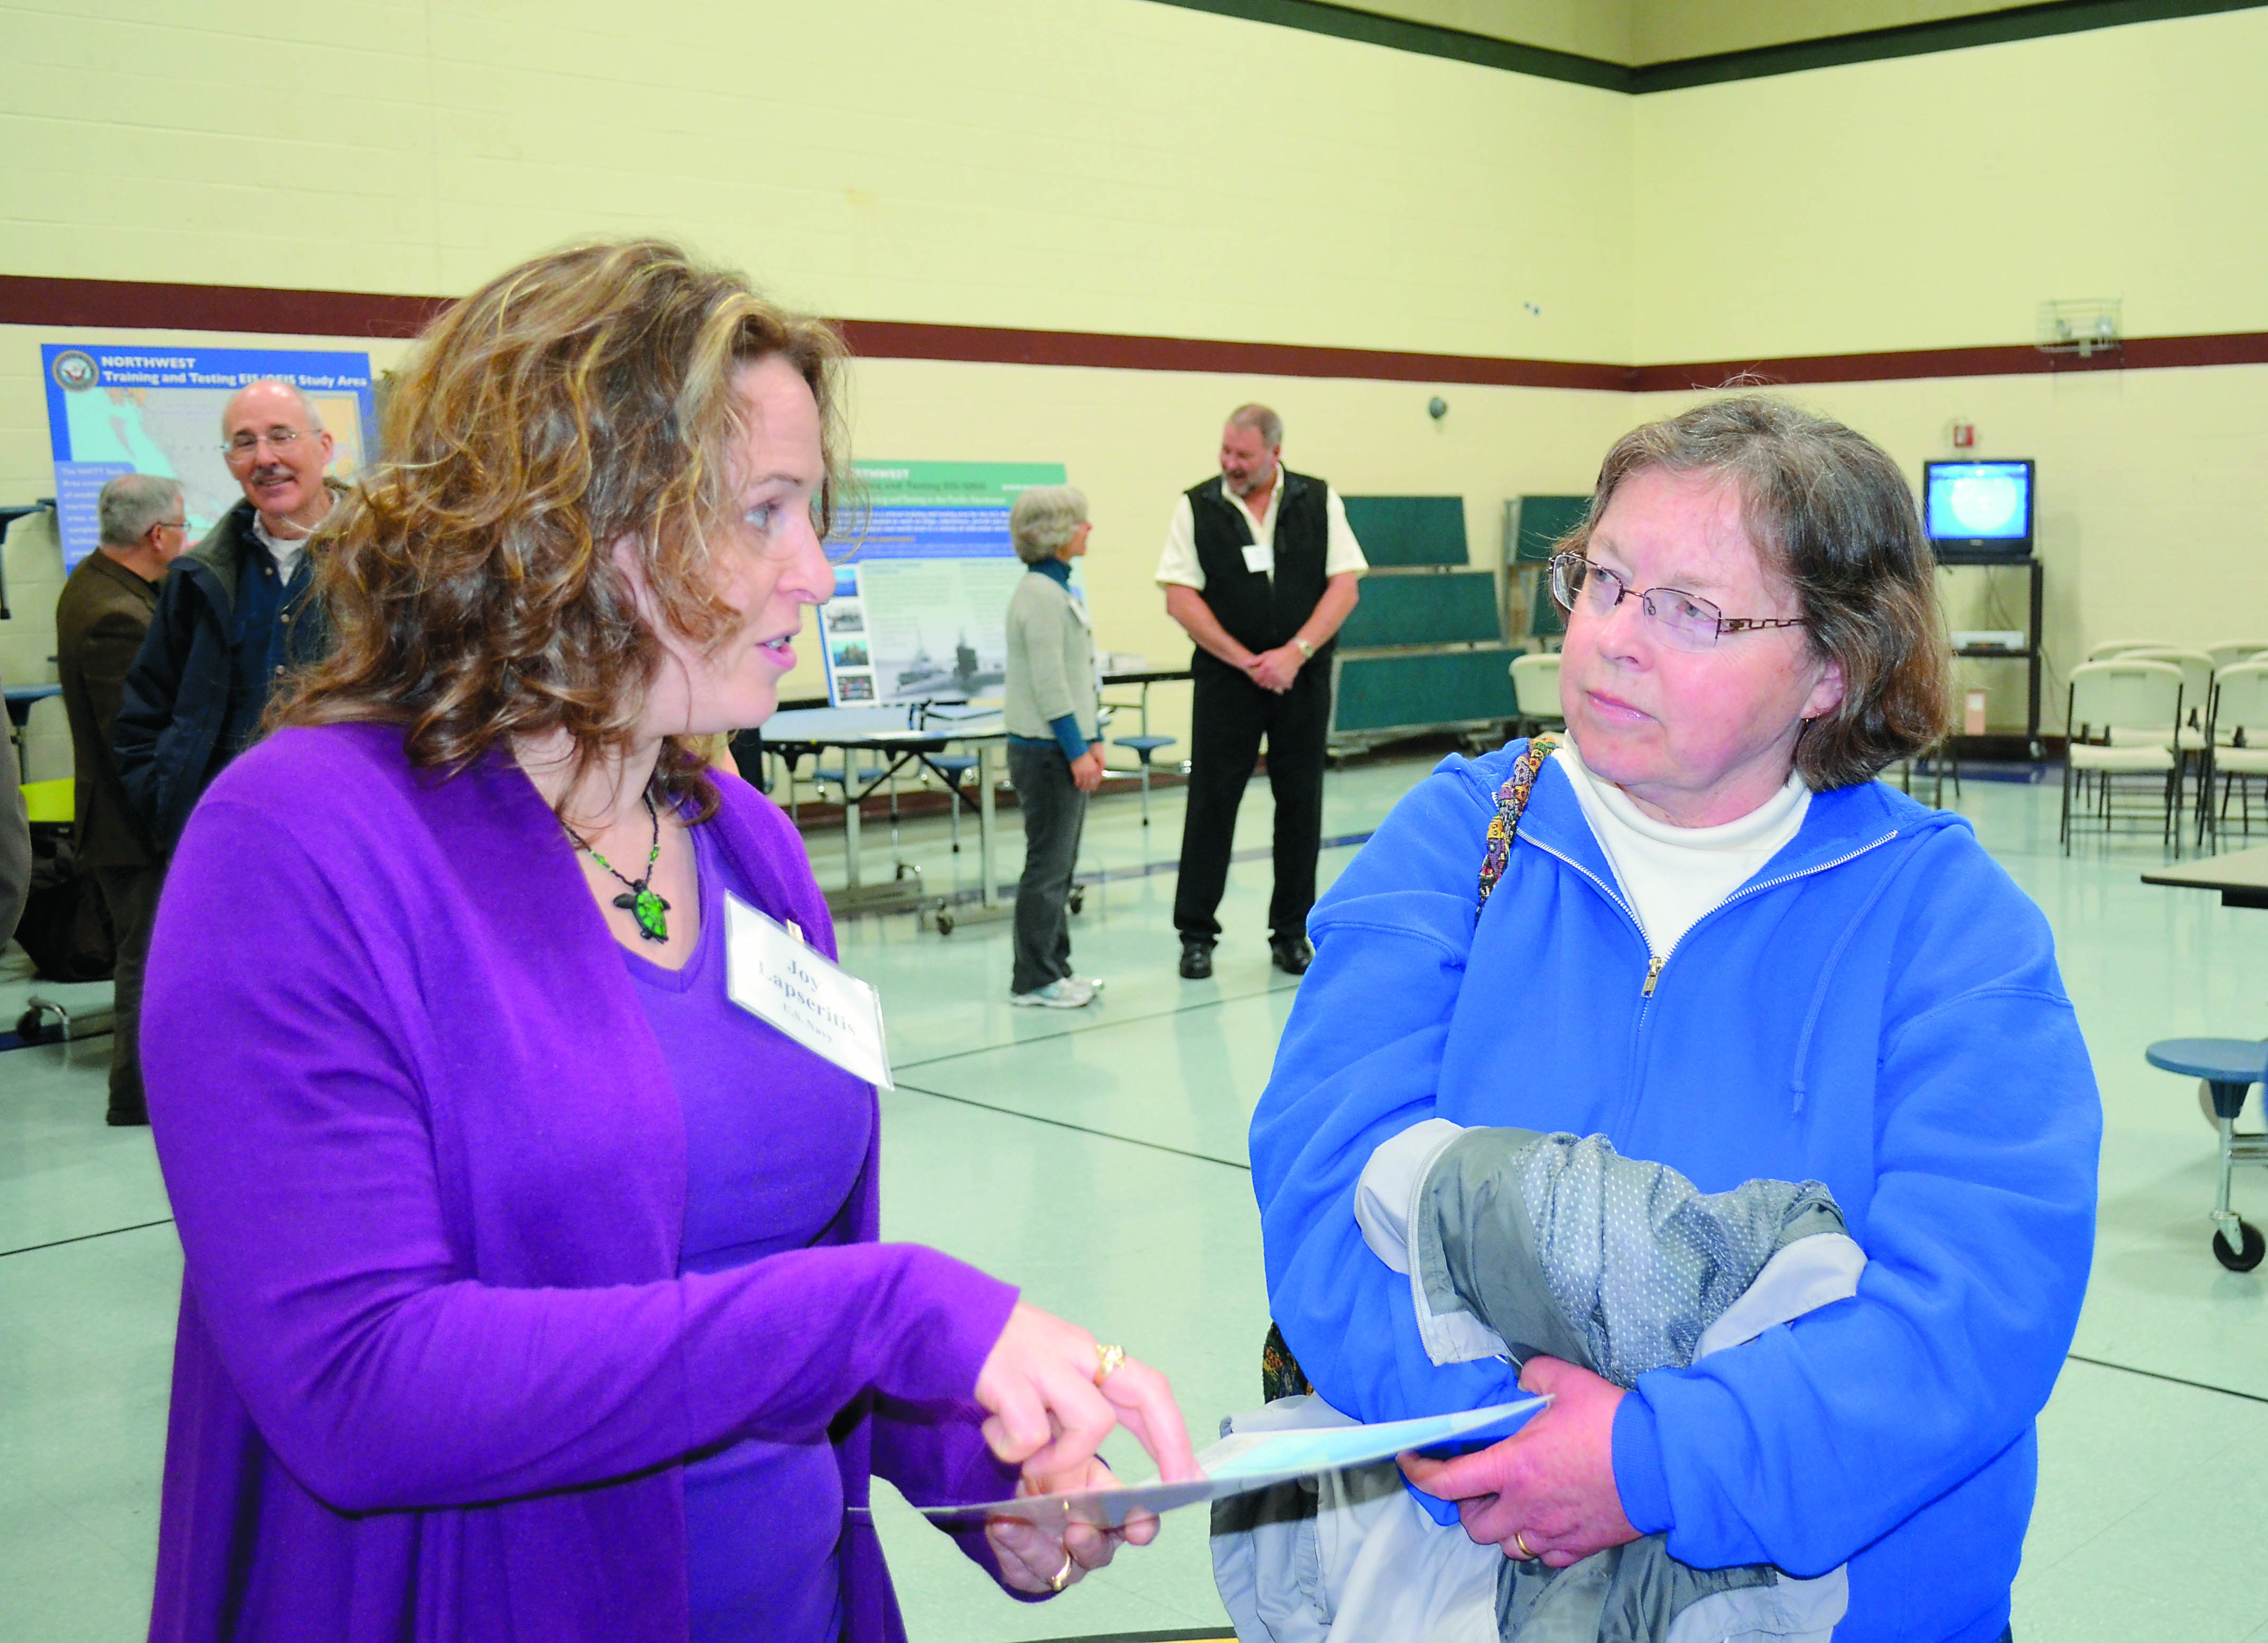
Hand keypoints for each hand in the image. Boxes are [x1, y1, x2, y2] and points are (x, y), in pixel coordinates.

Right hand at [973, 1302, 1199, 1488]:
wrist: (929, 1313)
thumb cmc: (983, 1352)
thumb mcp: (1036, 1374)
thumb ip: (1063, 1410)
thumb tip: (1083, 1473)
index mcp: (1083, 1352)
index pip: (1148, 1386)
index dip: (1173, 1432)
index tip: (1191, 1474)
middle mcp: (1073, 1351)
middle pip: (1147, 1390)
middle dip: (1168, 1442)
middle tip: (1170, 1483)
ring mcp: (1042, 1360)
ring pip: (1092, 1421)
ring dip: (1065, 1458)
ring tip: (1027, 1458)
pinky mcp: (1006, 1374)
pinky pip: (1031, 1431)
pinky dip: (1014, 1448)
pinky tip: (991, 1435)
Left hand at [986, 1456, 1160, 1593]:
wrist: (1016, 1495)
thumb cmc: (1054, 1473)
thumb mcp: (1071, 1456)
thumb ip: (1082, 1451)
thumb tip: (1084, 1440)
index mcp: (1112, 1514)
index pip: (1140, 1524)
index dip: (1142, 1527)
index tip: (1139, 1527)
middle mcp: (1093, 1543)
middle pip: (1099, 1552)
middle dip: (1088, 1543)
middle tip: (1076, 1531)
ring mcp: (1061, 1563)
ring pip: (1056, 1565)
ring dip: (1035, 1544)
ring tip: (1014, 1522)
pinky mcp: (1028, 1574)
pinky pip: (1021, 1568)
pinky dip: (1009, 1545)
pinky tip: (999, 1525)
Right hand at [1070, 747, 1105, 792]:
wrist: (1078, 751)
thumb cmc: (1085, 755)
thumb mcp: (1093, 761)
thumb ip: (1096, 768)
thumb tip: (1099, 773)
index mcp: (1095, 769)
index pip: (1096, 780)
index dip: (1094, 785)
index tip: (1093, 788)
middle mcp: (1090, 772)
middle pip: (1089, 783)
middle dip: (1087, 787)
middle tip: (1085, 789)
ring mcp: (1083, 773)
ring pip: (1083, 783)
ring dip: (1082, 786)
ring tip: (1080, 787)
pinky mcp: (1077, 773)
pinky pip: (1077, 781)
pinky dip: (1076, 783)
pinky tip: (1076, 784)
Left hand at [1244, 646, 1300, 693]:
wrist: (1294, 654)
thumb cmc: (1279, 654)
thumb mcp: (1266, 654)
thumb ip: (1256, 660)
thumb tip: (1245, 664)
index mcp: (1266, 667)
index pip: (1257, 678)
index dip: (1256, 679)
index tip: (1257, 679)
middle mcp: (1272, 673)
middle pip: (1264, 684)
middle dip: (1263, 684)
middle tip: (1264, 683)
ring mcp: (1280, 678)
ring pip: (1272, 686)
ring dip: (1271, 686)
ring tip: (1272, 682)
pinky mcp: (1287, 681)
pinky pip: (1281, 687)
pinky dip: (1280, 686)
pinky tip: (1279, 682)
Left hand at [1398, 1356, 1637, 1567]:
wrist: (1664, 1463)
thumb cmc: (1614, 1422)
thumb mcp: (1567, 1381)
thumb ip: (1533, 1376)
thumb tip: (1521, 1379)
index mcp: (1515, 1468)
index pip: (1448, 1482)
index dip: (1421, 1473)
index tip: (1410, 1461)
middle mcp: (1527, 1506)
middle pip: (1473, 1525)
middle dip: (1466, 1506)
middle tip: (1477, 1483)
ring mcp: (1553, 1531)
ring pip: (1506, 1546)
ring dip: (1499, 1526)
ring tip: (1510, 1502)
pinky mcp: (1580, 1546)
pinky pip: (1543, 1556)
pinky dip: (1535, 1541)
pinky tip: (1543, 1519)